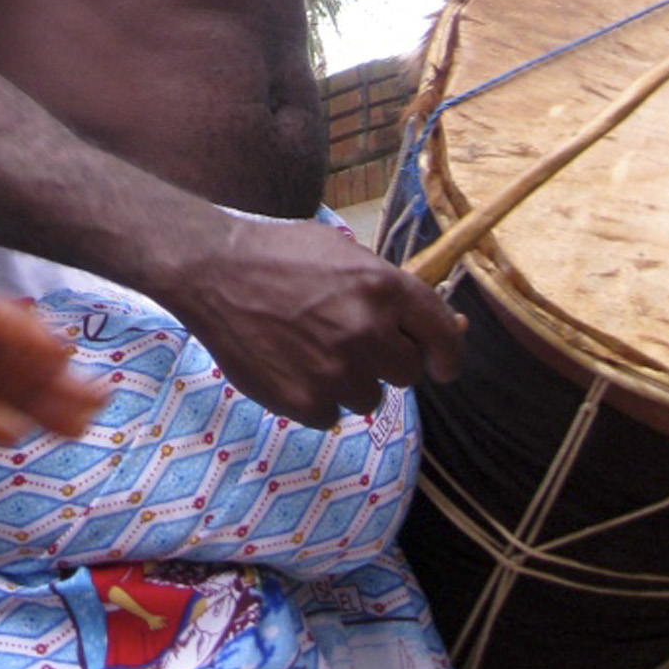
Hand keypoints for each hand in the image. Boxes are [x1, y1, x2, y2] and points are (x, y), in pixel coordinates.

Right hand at [171, 210, 465, 429]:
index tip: (441, 367)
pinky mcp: (305, 401)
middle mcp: (367, 330)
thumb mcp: (343, 254)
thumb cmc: (279, 255)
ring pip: (369, 397)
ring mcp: (336, 370)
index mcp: (382, 286)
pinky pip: (330, 414)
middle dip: (384, 360)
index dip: (447, 356)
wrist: (212, 271)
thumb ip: (395, 293)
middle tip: (345, 338)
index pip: (443, 336)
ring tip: (308, 347)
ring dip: (347, 380)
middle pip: (407, 373)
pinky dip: (314, 397)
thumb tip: (456, 327)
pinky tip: (288, 364)